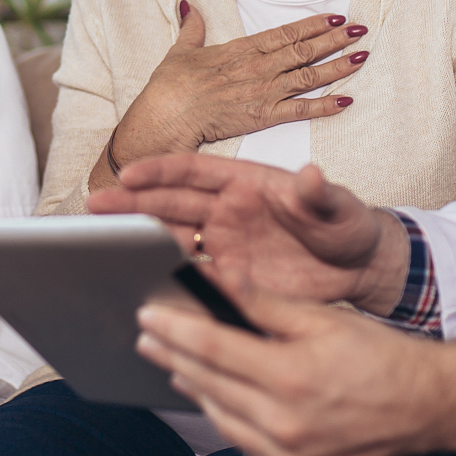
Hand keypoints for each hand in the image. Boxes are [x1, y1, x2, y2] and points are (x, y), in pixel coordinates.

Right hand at [91, 154, 407, 311]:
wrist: (360, 269)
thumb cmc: (348, 225)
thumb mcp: (338, 206)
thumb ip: (320, 193)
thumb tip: (311, 176)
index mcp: (244, 182)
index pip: (193, 170)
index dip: (160, 171)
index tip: (129, 174)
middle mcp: (225, 211)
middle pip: (169, 203)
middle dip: (131, 204)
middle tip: (95, 207)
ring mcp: (223, 245)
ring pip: (171, 239)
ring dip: (139, 241)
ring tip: (103, 244)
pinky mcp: (229, 279)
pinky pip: (190, 277)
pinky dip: (167, 279)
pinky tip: (142, 285)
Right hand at [107, 3, 369, 170]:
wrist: (168, 114)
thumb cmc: (171, 85)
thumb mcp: (181, 49)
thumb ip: (192, 27)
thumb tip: (188, 5)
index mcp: (242, 48)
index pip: (286, 33)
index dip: (313, 24)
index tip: (336, 16)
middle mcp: (259, 67)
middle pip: (305, 50)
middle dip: (335, 39)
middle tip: (361, 30)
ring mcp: (264, 91)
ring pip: (309, 76)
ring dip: (338, 66)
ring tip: (362, 57)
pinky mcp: (263, 117)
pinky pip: (301, 110)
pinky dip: (325, 106)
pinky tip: (346, 101)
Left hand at [135, 290, 455, 455]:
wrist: (429, 408)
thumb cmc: (381, 356)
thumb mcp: (323, 319)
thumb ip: (265, 304)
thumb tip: (218, 279)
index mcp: (290, 378)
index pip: (213, 348)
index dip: (175, 330)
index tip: (148, 315)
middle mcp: (285, 425)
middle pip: (209, 386)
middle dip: (173, 357)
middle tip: (148, 337)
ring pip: (223, 422)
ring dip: (196, 391)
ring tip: (175, 366)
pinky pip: (248, 449)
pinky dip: (229, 423)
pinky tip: (218, 402)